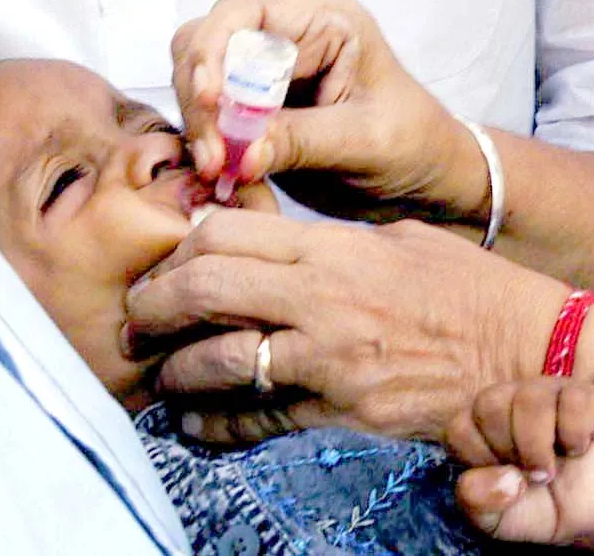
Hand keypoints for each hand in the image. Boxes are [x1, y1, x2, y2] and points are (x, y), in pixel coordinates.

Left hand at [125, 209, 569, 441]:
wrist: (518, 352)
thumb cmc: (462, 288)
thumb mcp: (395, 240)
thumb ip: (327, 242)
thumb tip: (275, 247)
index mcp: (331, 247)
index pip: (227, 232)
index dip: (182, 246)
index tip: (167, 263)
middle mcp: (320, 297)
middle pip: (208, 288)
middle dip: (155, 304)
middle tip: (136, 318)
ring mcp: (328, 356)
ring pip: (222, 358)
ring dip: (176, 368)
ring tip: (158, 373)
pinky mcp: (339, 408)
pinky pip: (261, 415)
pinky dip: (217, 421)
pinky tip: (194, 422)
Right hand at [171, 0, 486, 220]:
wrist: (421, 178)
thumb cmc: (414, 146)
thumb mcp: (365, 142)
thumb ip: (301, 141)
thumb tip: (238, 153)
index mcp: (324, 23)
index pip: (243, 13)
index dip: (213, 50)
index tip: (209, 101)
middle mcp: (288, 41)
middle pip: (206, 46)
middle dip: (201, 101)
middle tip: (213, 158)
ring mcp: (268, 79)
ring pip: (199, 85)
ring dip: (200, 128)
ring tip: (217, 171)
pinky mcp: (258, 116)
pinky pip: (213, 123)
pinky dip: (209, 148)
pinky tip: (223, 177)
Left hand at [447, 378, 593, 545]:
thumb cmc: (545, 507)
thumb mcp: (502, 520)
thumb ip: (477, 503)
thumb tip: (501, 477)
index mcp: (482, 425)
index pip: (459, 427)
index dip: (479, 459)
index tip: (504, 477)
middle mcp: (509, 401)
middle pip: (488, 404)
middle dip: (508, 448)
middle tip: (531, 473)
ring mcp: (547, 393)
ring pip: (528, 398)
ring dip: (539, 445)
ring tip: (552, 469)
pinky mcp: (583, 395)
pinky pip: (573, 400)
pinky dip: (575, 433)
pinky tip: (578, 448)